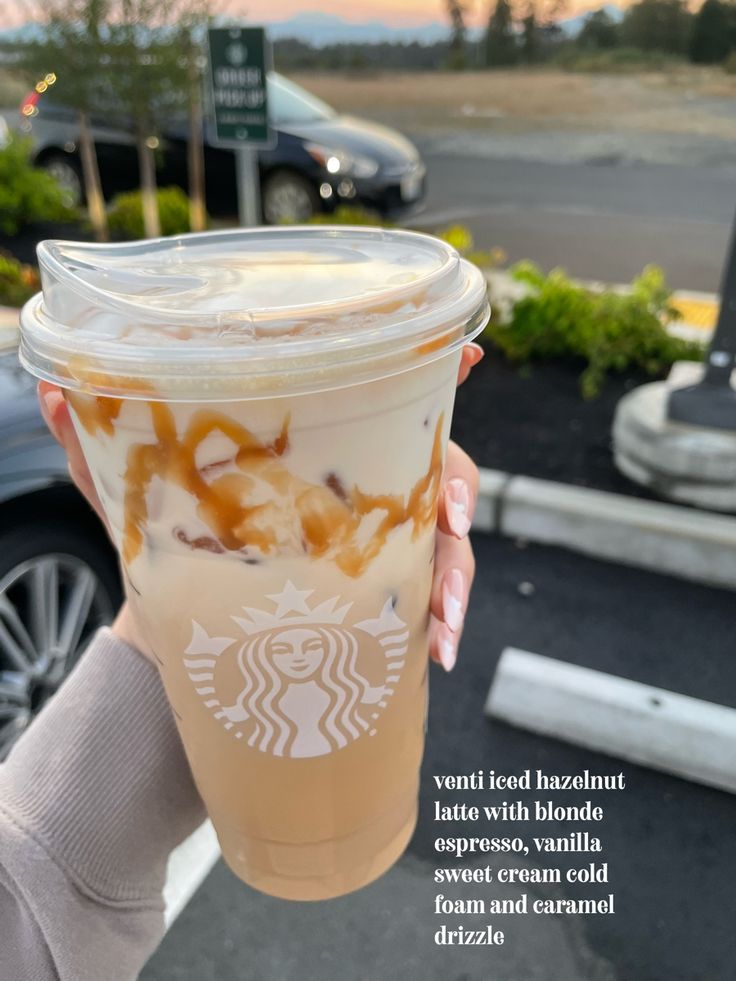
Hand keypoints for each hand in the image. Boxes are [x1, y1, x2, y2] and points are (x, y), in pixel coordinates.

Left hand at [37, 341, 484, 673]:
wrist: (186, 633)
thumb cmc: (174, 553)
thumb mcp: (139, 505)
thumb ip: (103, 455)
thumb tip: (54, 394)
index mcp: (317, 452)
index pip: (384, 403)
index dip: (436, 378)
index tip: (470, 360)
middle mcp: (360, 489)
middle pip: (437, 468)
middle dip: (455, 491)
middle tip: (447, 520)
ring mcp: (379, 543)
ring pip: (447, 544)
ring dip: (458, 579)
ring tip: (444, 627)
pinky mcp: (383, 594)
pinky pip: (430, 601)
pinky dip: (443, 627)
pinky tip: (438, 656)